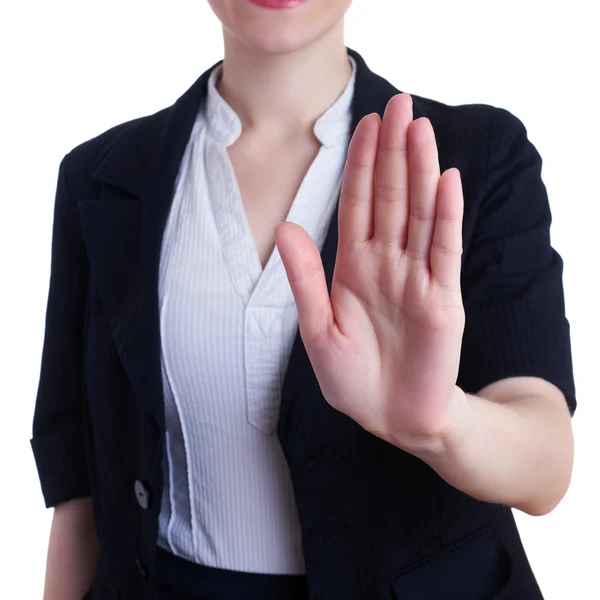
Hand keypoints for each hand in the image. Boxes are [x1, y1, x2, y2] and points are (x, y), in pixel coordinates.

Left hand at [274, 93, 465, 450]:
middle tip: (399, 104)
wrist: (392, 418)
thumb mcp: (317, 328)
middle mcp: (387, 264)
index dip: (359, 165)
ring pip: (417, 214)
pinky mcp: (443, 301)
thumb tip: (285, 225)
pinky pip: (444, 252)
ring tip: (420, 128)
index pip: (357, 204)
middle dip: (393, 152)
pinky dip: (444, 218)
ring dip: (420, 171)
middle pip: (389, 198)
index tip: (363, 124)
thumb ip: (304, 277)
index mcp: (353, 268)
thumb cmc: (355, 379)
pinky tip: (445, 182)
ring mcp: (417, 279)